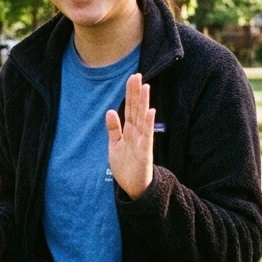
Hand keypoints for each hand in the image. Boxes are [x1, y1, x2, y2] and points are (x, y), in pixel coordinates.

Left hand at [105, 73, 154, 199]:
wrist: (133, 187)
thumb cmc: (125, 165)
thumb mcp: (114, 144)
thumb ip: (113, 128)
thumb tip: (110, 111)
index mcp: (129, 130)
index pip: (130, 108)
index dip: (130, 93)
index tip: (132, 78)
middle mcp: (137, 133)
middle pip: (136, 109)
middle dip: (136, 93)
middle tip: (137, 75)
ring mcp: (142, 141)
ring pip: (142, 118)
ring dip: (144, 103)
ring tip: (145, 87)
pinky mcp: (145, 152)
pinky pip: (147, 135)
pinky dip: (148, 123)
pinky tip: (150, 111)